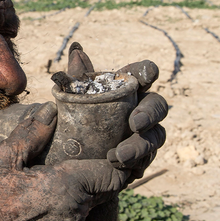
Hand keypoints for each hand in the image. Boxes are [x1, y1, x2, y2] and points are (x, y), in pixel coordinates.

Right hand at [0, 102, 130, 220]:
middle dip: (107, 161)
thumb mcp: (1, 159)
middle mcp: (74, 211)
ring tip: (78, 152)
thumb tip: (50, 110)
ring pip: (97, 196)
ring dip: (92, 175)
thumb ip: (30, 133)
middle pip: (108, 184)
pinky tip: (64, 171)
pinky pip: (83, 205)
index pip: (113, 174)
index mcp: (64, 190)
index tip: (112, 137)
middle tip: (96, 138)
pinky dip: (81, 188)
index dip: (119, 155)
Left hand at [68, 42, 166, 182]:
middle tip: (135, 123)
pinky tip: (124, 170)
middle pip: (157, 105)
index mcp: (124, 88)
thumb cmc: (68, 122)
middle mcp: (139, 109)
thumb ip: (76, 78)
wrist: (62, 161)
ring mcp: (142, 135)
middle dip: (150, 113)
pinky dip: (137, 164)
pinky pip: (147, 161)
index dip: (147, 71)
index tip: (147, 75)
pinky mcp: (139, 160)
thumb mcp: (69, 101)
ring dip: (141, 145)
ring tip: (117, 155)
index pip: (142, 74)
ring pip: (156, 136)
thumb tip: (76, 51)